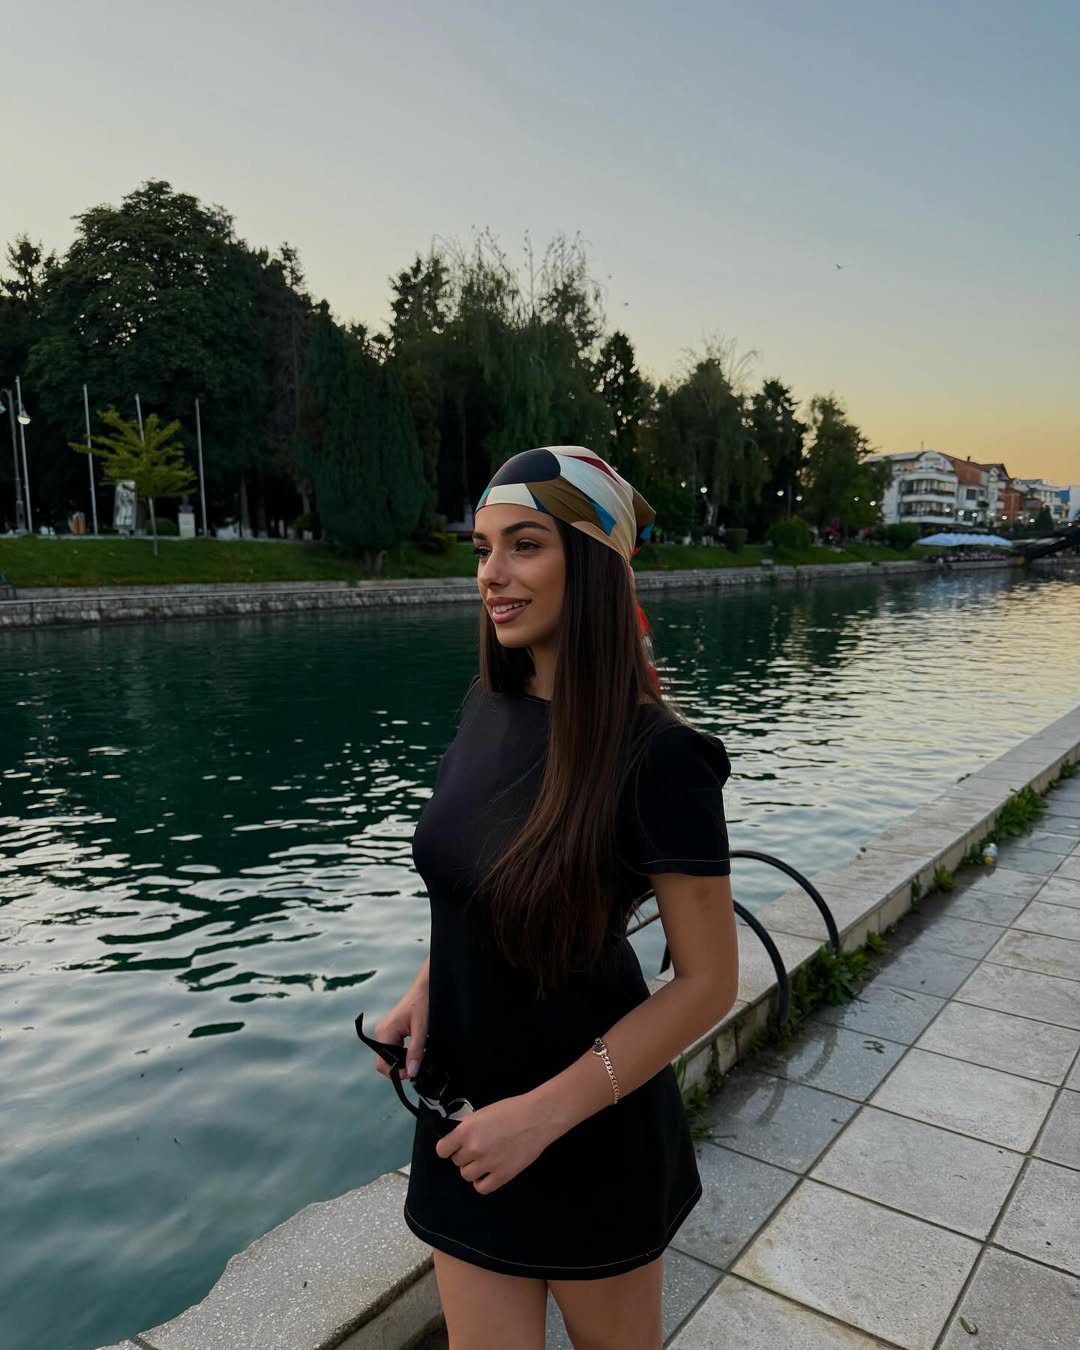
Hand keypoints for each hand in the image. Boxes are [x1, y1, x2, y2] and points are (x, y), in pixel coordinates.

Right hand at [373, 972, 428, 1081]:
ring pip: (390, 1055)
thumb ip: (416, 1051)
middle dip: (400, 1067)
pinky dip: (404, 1052)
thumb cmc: (423, 1002)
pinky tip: (416, 1050)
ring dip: (403, 1060)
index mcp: (385, 1033)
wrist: (427, 985)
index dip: (396, 1073)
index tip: (413, 1073)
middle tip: (418, 1066)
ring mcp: (387, 1030)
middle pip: (385, 1061)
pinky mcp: (393, 1029)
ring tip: (419, 1058)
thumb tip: (412, 1072)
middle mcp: (382, 1032)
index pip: (382, 1064)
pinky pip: (394, 1047)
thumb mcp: (421, 1029)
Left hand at [435, 1094, 556, 1194]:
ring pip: (466, 1175)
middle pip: (457, 1161)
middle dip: (465, 1155)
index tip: (455, 1145)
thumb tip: (454, 1135)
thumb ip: (467, 1126)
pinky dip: (482, 1181)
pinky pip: (481, 1187)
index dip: (448, 1147)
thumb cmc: (511, 1110)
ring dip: (473, 1168)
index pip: (442, 1149)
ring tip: (485, 1159)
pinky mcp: (502, 1176)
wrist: (537, 1118)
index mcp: (466, 1130)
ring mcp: (488, 1164)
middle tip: (478, 1147)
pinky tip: (489, 1172)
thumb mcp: (483, 1113)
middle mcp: (473, 1149)